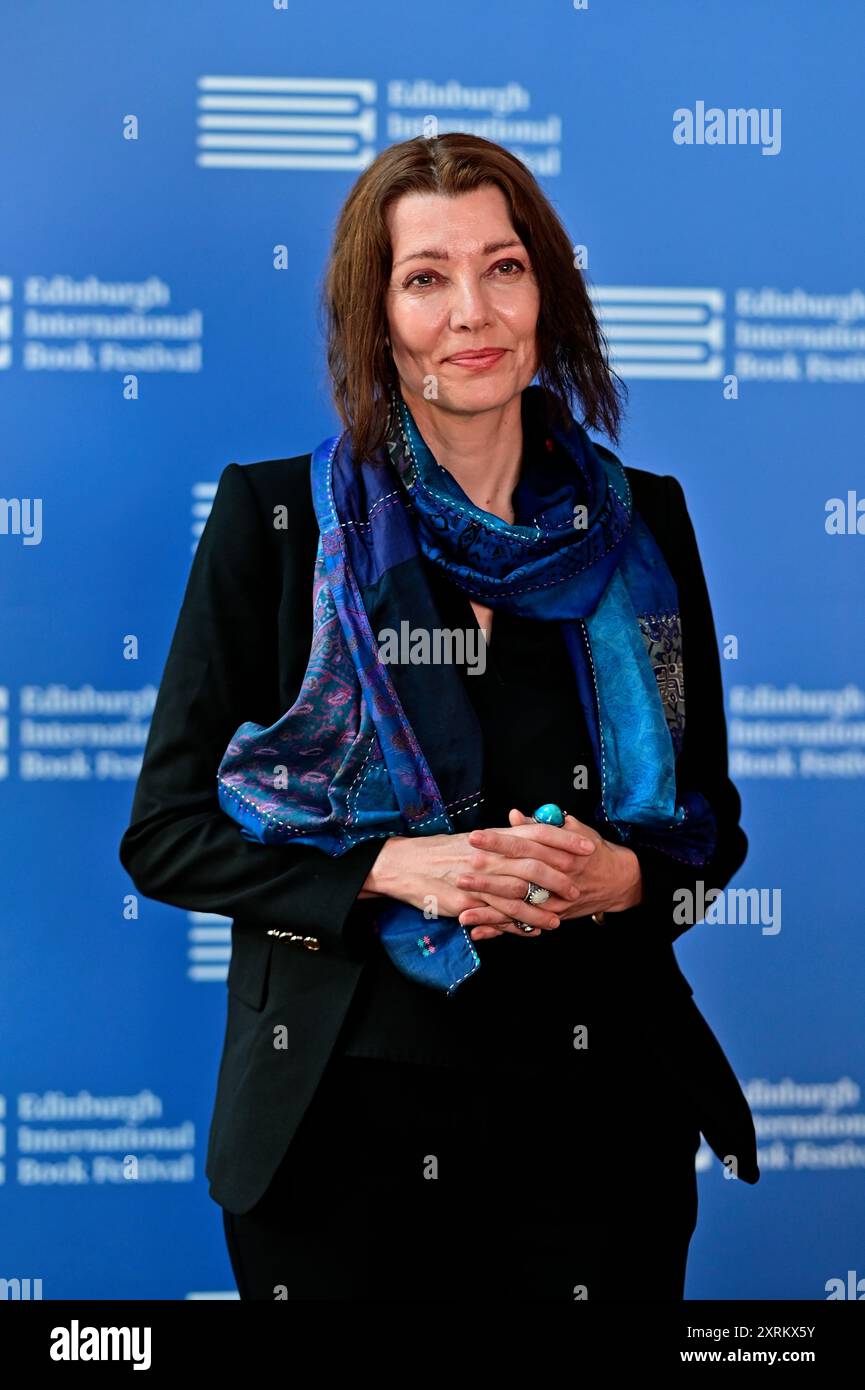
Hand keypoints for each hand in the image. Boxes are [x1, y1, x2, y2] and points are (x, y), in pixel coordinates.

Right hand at [359, 830, 564, 934]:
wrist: (404, 864)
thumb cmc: (440, 852)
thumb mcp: (475, 839)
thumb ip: (504, 837)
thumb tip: (532, 829)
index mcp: (493, 837)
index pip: (538, 833)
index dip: (565, 839)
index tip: (587, 846)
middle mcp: (489, 855)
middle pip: (534, 865)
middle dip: (560, 878)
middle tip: (578, 888)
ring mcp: (479, 880)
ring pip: (519, 895)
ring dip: (542, 909)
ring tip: (558, 919)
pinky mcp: (468, 903)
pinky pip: (499, 916)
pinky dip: (519, 925)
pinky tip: (532, 931)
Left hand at [457, 808, 642, 940]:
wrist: (618, 881)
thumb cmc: (592, 851)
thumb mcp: (574, 830)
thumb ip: (542, 824)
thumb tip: (514, 816)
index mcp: (560, 854)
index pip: (525, 845)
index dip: (499, 841)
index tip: (476, 837)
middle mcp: (557, 880)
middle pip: (518, 879)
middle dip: (488, 877)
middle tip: (460, 873)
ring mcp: (554, 903)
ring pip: (518, 908)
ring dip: (489, 911)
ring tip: (460, 910)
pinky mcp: (552, 919)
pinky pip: (522, 926)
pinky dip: (500, 930)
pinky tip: (478, 931)